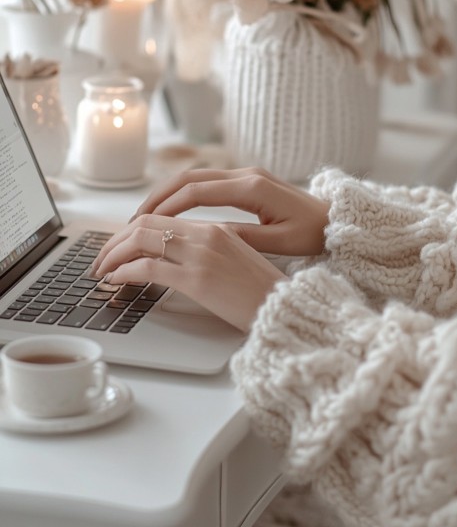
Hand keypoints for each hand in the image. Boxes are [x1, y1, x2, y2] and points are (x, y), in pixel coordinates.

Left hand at [91, 215, 284, 331]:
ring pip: (141, 240)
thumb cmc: (260, 292)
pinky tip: (117, 281)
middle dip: (115, 240)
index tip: (118, 245)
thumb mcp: (233, 261)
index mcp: (215, 227)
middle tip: (101, 258)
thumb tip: (169, 258)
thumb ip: (204, 251)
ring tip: (103, 270)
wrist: (285, 309)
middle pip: (145, 223)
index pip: (160, 217)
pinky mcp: (196, 279)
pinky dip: (125, 272)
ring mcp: (200, 255)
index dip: (131, 229)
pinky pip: (148, 268)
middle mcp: (206, 234)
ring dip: (114, 254)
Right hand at [130, 167, 329, 256]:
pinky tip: (171, 211)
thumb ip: (240, 237)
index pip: (196, 192)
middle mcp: (245, 174)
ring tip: (145, 216)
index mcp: (251, 188)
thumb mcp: (278, 243)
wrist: (336, 219)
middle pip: (189, 178)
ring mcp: (245, 175)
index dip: (167, 207)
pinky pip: (207, 183)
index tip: (144, 223)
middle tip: (134, 220)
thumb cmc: (312, 233)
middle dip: (158, 197)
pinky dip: (184, 194)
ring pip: (195, 177)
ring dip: (168, 194)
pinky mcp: (247, 181)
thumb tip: (203, 236)